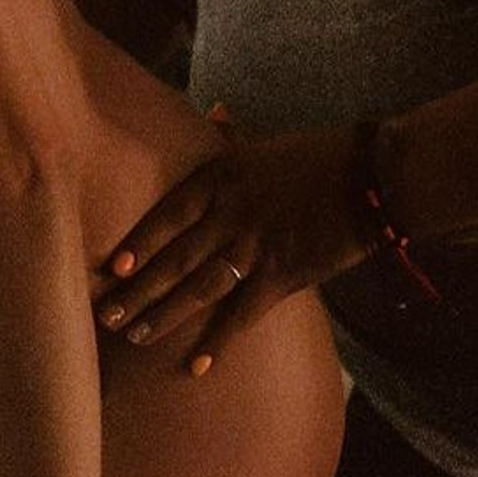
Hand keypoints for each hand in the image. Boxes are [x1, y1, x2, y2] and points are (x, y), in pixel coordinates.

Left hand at [95, 123, 369, 373]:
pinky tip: (197, 366)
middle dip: (137, 289)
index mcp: (221, 179)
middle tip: (105, 316)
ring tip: (134, 337)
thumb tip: (215, 110)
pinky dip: (219, 341)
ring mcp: (255, 246)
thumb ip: (232, 136)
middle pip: (174, 258)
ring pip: (198, 288)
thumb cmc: (320, 156)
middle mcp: (230, 214)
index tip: (111, 268)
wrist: (373, 177)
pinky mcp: (282, 275)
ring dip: (164, 315)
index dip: (138, 243)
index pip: (167, 215)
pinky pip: (242, 314)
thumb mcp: (266, 143)